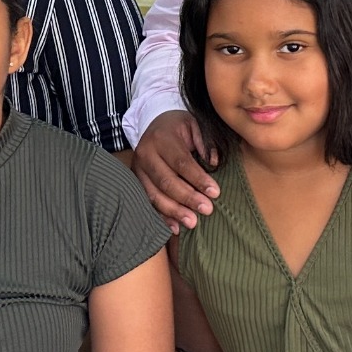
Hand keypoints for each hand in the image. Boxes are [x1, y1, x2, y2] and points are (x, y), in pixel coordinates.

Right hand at [130, 109, 218, 231]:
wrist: (153, 124)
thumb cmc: (178, 127)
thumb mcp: (194, 125)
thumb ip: (205, 142)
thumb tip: (213, 163)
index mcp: (161, 139)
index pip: (181, 162)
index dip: (198, 179)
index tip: (215, 193)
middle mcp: (146, 154)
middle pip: (166, 181)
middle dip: (187, 198)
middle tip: (207, 210)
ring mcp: (138, 169)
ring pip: (154, 195)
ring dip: (173, 211)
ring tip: (192, 222)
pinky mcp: (136, 181)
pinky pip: (147, 202)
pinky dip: (161, 216)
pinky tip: (174, 227)